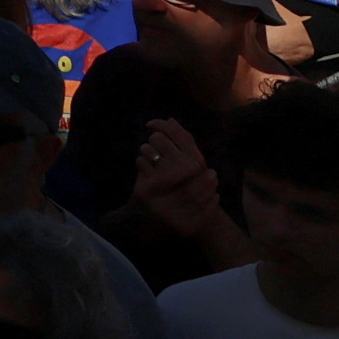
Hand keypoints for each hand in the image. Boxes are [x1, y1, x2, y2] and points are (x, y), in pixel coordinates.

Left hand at [129, 112, 221, 232]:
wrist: (182, 219)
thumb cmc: (187, 187)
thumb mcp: (192, 166)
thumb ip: (183, 142)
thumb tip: (170, 119)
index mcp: (198, 162)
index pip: (178, 133)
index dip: (162, 125)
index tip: (151, 124)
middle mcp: (186, 170)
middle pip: (158, 138)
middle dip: (154, 141)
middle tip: (158, 152)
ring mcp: (167, 179)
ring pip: (146, 148)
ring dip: (147, 153)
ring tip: (155, 165)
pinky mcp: (149, 188)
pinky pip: (140, 162)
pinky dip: (142, 165)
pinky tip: (149, 174)